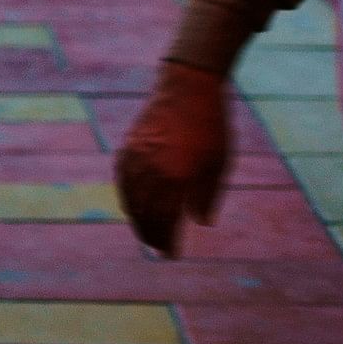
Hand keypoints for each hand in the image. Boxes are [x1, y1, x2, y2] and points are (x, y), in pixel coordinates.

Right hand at [114, 61, 236, 255]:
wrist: (187, 88)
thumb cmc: (211, 127)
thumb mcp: (219, 164)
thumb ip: (207, 196)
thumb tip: (201, 223)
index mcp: (178, 178)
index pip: (166, 221)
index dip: (167, 241)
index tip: (171, 255)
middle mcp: (153, 171)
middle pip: (145, 214)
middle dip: (150, 235)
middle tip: (157, 249)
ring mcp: (137, 159)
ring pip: (130, 199)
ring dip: (137, 219)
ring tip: (145, 233)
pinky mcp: (129, 148)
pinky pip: (123, 180)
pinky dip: (127, 197)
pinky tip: (133, 205)